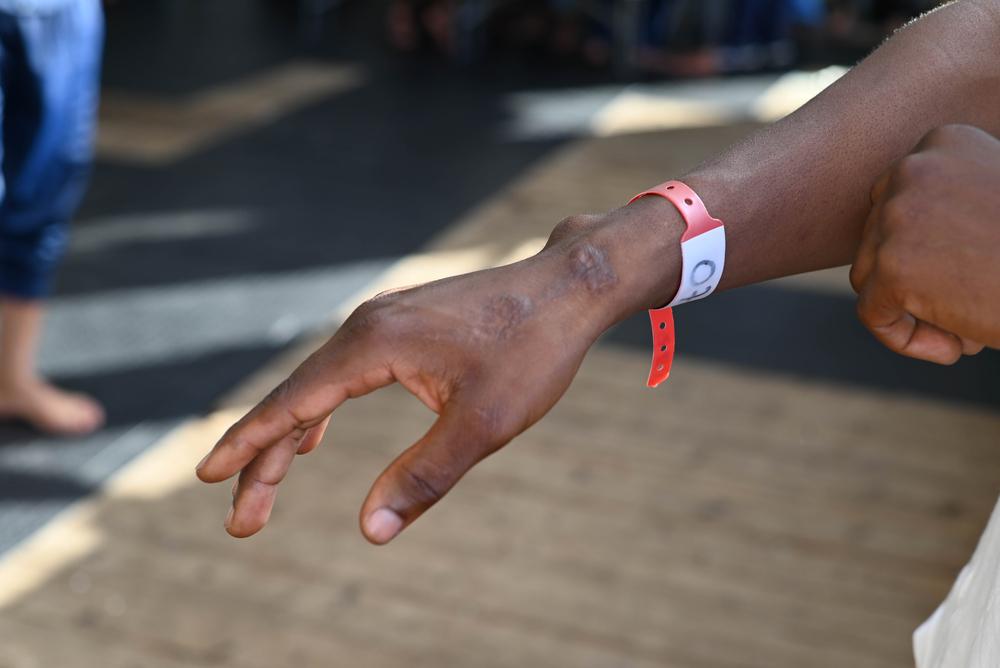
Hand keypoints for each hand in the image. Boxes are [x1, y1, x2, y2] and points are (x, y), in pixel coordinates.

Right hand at [196, 201, 683, 543]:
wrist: (568, 286)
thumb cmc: (533, 350)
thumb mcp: (483, 424)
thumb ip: (425, 477)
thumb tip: (369, 532)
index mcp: (374, 344)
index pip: (293, 403)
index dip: (249, 445)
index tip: (207, 477)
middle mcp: (366, 324)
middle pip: (295, 397)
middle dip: (264, 460)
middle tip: (242, 523)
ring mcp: (383, 318)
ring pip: (317, 384)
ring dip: (289, 436)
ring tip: (266, 485)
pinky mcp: (401, 322)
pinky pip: (342, 369)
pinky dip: (320, 406)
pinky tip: (315, 431)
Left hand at [849, 124, 999, 363]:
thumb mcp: (995, 206)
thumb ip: (949, 208)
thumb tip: (900, 240)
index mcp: (944, 142)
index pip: (895, 202)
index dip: (922, 247)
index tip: (970, 268)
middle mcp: (912, 168)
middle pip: (876, 239)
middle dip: (918, 279)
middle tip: (975, 299)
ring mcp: (897, 217)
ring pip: (870, 276)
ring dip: (914, 308)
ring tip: (972, 322)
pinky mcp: (892, 268)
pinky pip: (874, 315)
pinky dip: (907, 339)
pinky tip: (957, 348)